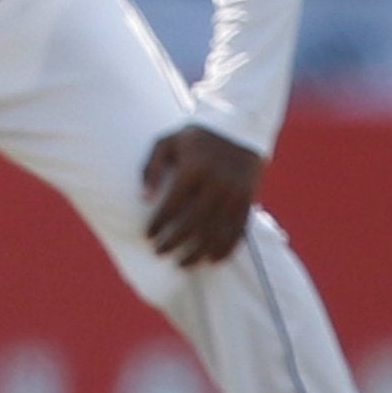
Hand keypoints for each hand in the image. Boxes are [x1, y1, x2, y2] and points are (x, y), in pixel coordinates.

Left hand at [141, 125, 261, 266]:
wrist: (238, 128)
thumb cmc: (195, 137)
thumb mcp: (167, 142)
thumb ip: (151, 168)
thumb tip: (143, 199)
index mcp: (194, 168)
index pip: (173, 205)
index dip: (159, 224)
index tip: (147, 236)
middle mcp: (216, 183)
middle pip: (193, 223)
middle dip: (174, 242)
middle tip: (159, 252)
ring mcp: (234, 193)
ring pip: (215, 231)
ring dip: (198, 252)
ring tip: (183, 264)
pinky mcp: (247, 200)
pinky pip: (237, 230)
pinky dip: (225, 248)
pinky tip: (212, 260)